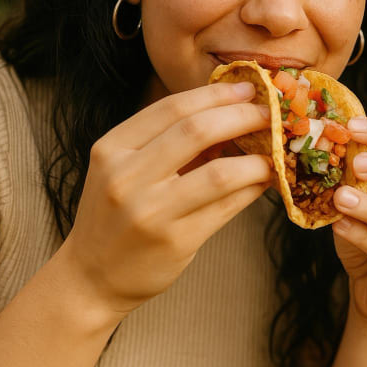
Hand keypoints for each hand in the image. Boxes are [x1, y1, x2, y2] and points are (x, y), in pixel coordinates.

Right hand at [61, 81, 273, 314]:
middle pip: (197, 130)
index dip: (216, 94)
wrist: (91, 278)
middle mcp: (126, 177)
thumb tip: (230, 111)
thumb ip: (166, 141)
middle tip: (270, 114)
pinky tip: (264, 179)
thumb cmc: (116, 215)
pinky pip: (227, 206)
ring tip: (274, 152)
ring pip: (220, 173)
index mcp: (112, 149)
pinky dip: (252, 188)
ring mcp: (150, 212)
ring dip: (256, 158)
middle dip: (243, 116)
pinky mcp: (175, 240)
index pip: (172, 108)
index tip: (248, 88)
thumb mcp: (123, 169)